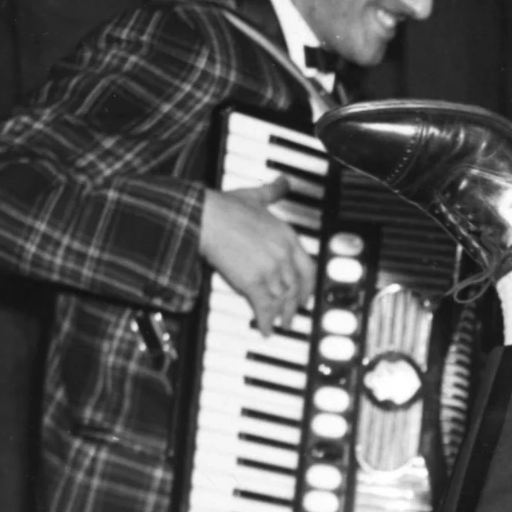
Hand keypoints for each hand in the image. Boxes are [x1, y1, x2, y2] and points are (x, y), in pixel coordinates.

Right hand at [200, 178, 314, 335]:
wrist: (202, 217)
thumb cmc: (224, 206)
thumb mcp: (255, 196)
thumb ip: (273, 192)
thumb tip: (283, 182)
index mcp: (288, 236)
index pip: (309, 268)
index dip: (308, 286)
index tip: (305, 295)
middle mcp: (284, 255)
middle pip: (296, 288)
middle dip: (295, 305)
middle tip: (293, 316)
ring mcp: (270, 270)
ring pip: (282, 299)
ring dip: (281, 315)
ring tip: (280, 325)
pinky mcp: (253, 282)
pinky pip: (265, 307)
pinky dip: (266, 321)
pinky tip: (265, 329)